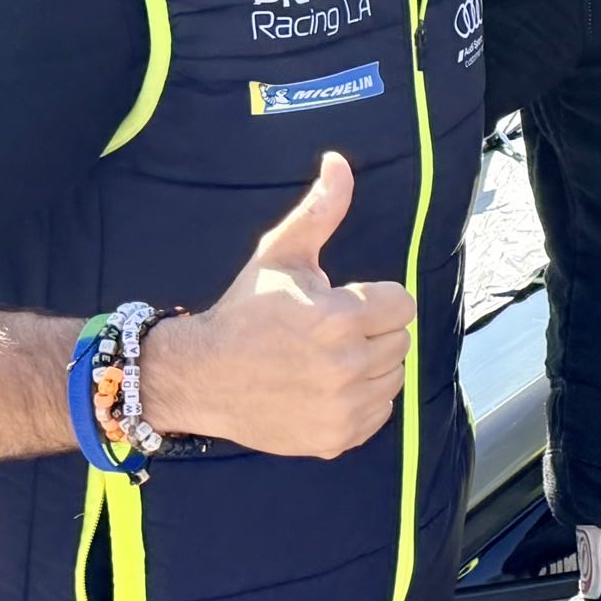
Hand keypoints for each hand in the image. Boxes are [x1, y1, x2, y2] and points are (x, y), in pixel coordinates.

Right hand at [138, 154, 414, 459]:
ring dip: (371, 366)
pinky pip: (379, 413)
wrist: (198, 376)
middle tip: (329, 333)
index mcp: (338, 318)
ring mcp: (342, 407)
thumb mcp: (280, 255)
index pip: (402, 304)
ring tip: (326, 359)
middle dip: (372, 331)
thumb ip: (321, 211)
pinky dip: (362, 402)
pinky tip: (326, 388)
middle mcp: (345, 366)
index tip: (342, 303)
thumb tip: (340, 162)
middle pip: (399, 341)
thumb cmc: (244, 312)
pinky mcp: (336, 438)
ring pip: (393, 377)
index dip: (375, 300)